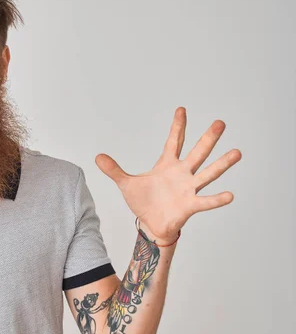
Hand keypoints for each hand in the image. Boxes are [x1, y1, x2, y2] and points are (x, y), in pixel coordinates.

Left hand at [95, 107, 241, 244]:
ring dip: (222, 164)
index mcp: (167, 165)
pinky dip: (217, 199)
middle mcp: (182, 173)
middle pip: (197, 152)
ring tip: (237, 152)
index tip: (181, 109)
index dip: (178, 126)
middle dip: (208, 138)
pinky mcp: (190, 205)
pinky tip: (229, 195)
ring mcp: (189, 189)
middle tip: (220, 123)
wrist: (150, 224)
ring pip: (208, 173)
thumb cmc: (144, 202)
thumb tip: (97, 157)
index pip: (174, 141)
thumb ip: (114, 170)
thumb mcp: (126, 184)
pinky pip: (206, 201)